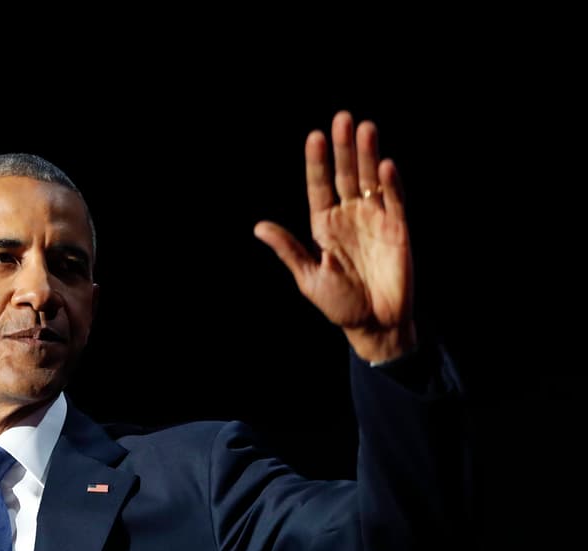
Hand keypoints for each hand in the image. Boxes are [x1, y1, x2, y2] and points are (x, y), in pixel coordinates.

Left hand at [254, 110, 413, 362]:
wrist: (374, 324)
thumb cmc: (339, 304)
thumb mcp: (308, 277)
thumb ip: (289, 250)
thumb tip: (258, 227)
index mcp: (325, 226)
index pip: (319, 187)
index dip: (317, 163)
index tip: (315, 137)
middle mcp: (349, 217)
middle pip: (345, 176)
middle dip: (344, 148)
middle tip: (342, 119)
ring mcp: (375, 220)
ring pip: (370, 181)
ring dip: (368, 156)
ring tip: (365, 128)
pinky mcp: (398, 229)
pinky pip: (394, 201)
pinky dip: (391, 184)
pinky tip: (385, 166)